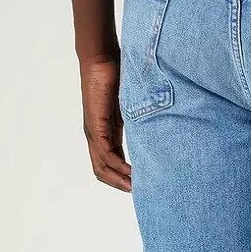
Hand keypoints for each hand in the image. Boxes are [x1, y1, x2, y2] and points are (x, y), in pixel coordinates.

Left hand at [80, 56, 131, 191]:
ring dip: (118, 180)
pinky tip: (131, 173)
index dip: (122, 176)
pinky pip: (106, 154)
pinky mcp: (96, 126)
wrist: (101, 58)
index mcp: (104, 131)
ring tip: (135, 189)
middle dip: (119, 184)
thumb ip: (139, 119)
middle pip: (102, 171)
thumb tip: (157, 127)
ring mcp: (94, 132)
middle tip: (138, 193)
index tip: (140, 184)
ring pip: (102, 167)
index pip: (110, 162)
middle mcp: (96, 135)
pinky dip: (118, 167)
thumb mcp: (131, 105)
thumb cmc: (116, 75)